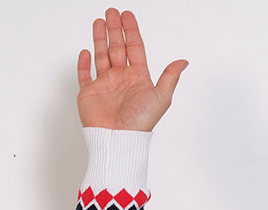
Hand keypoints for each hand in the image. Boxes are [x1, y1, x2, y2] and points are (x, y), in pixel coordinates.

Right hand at [77, 9, 187, 130]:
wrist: (118, 138)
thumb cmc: (140, 121)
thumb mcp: (161, 96)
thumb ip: (170, 76)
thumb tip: (183, 62)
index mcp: (138, 79)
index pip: (135, 49)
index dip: (132, 32)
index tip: (128, 16)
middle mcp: (121, 80)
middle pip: (118, 48)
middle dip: (115, 29)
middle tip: (112, 12)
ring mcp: (105, 85)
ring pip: (102, 56)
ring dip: (100, 39)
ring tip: (100, 21)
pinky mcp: (89, 92)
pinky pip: (85, 74)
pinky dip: (84, 63)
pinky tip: (86, 51)